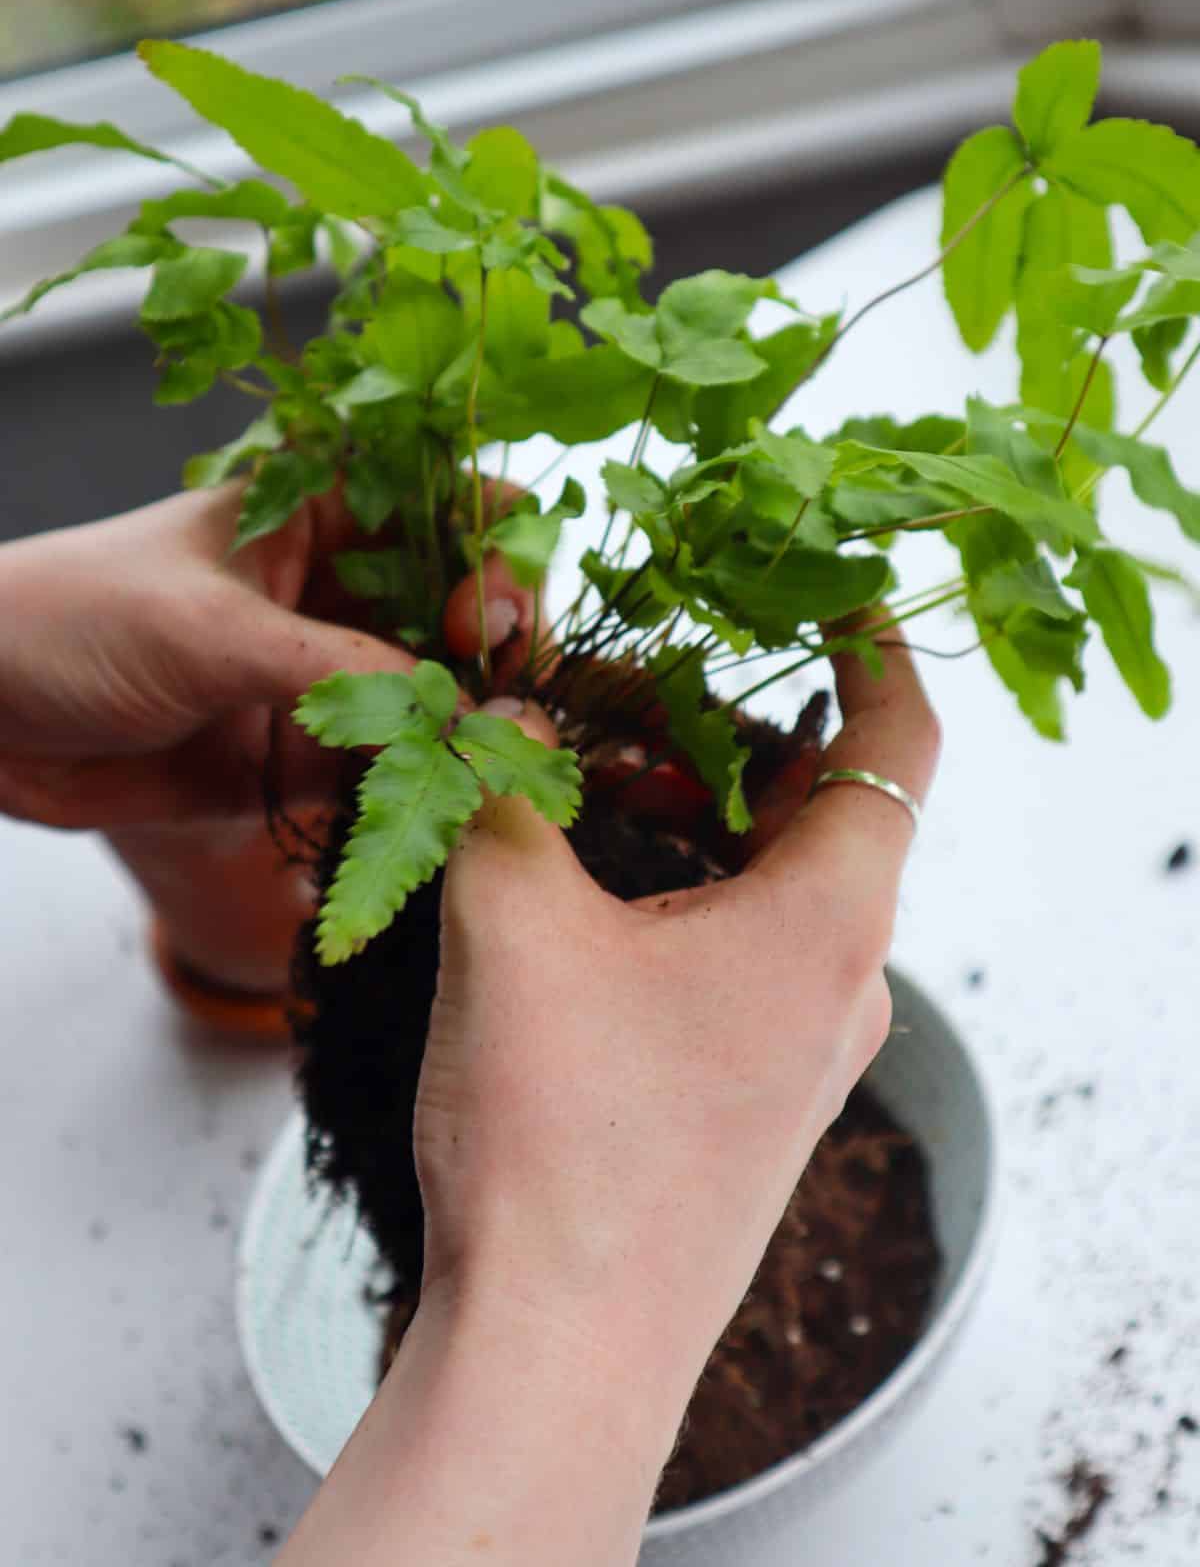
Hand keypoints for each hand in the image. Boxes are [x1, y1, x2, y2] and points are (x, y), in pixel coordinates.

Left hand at [0, 484, 535, 988]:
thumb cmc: (74, 620)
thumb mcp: (215, 631)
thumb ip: (345, 672)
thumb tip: (461, 716)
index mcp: (325, 513)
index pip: (457, 510)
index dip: (497, 559)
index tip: (483, 624)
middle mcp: (340, 590)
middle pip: (467, 612)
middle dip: (500, 660)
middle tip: (503, 712)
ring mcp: (325, 675)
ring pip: (437, 701)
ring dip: (465, 737)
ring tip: (481, 777)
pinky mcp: (299, 757)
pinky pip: (384, 776)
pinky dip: (415, 796)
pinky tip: (432, 816)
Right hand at [282, 627, 939, 1566]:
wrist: (559, 1346)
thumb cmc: (560, 1137)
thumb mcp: (512, 926)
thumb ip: (506, 792)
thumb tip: (497, 714)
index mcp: (828, 919)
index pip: (898, 741)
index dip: (874, 646)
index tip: (834, 587)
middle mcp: (842, 980)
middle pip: (822, 807)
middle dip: (726, 730)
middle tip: (626, 688)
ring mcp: (804, 1047)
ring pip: (775, 883)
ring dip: (696, 816)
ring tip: (591, 783)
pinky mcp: (753, 1095)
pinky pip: (747, 953)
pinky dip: (687, 893)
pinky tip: (590, 893)